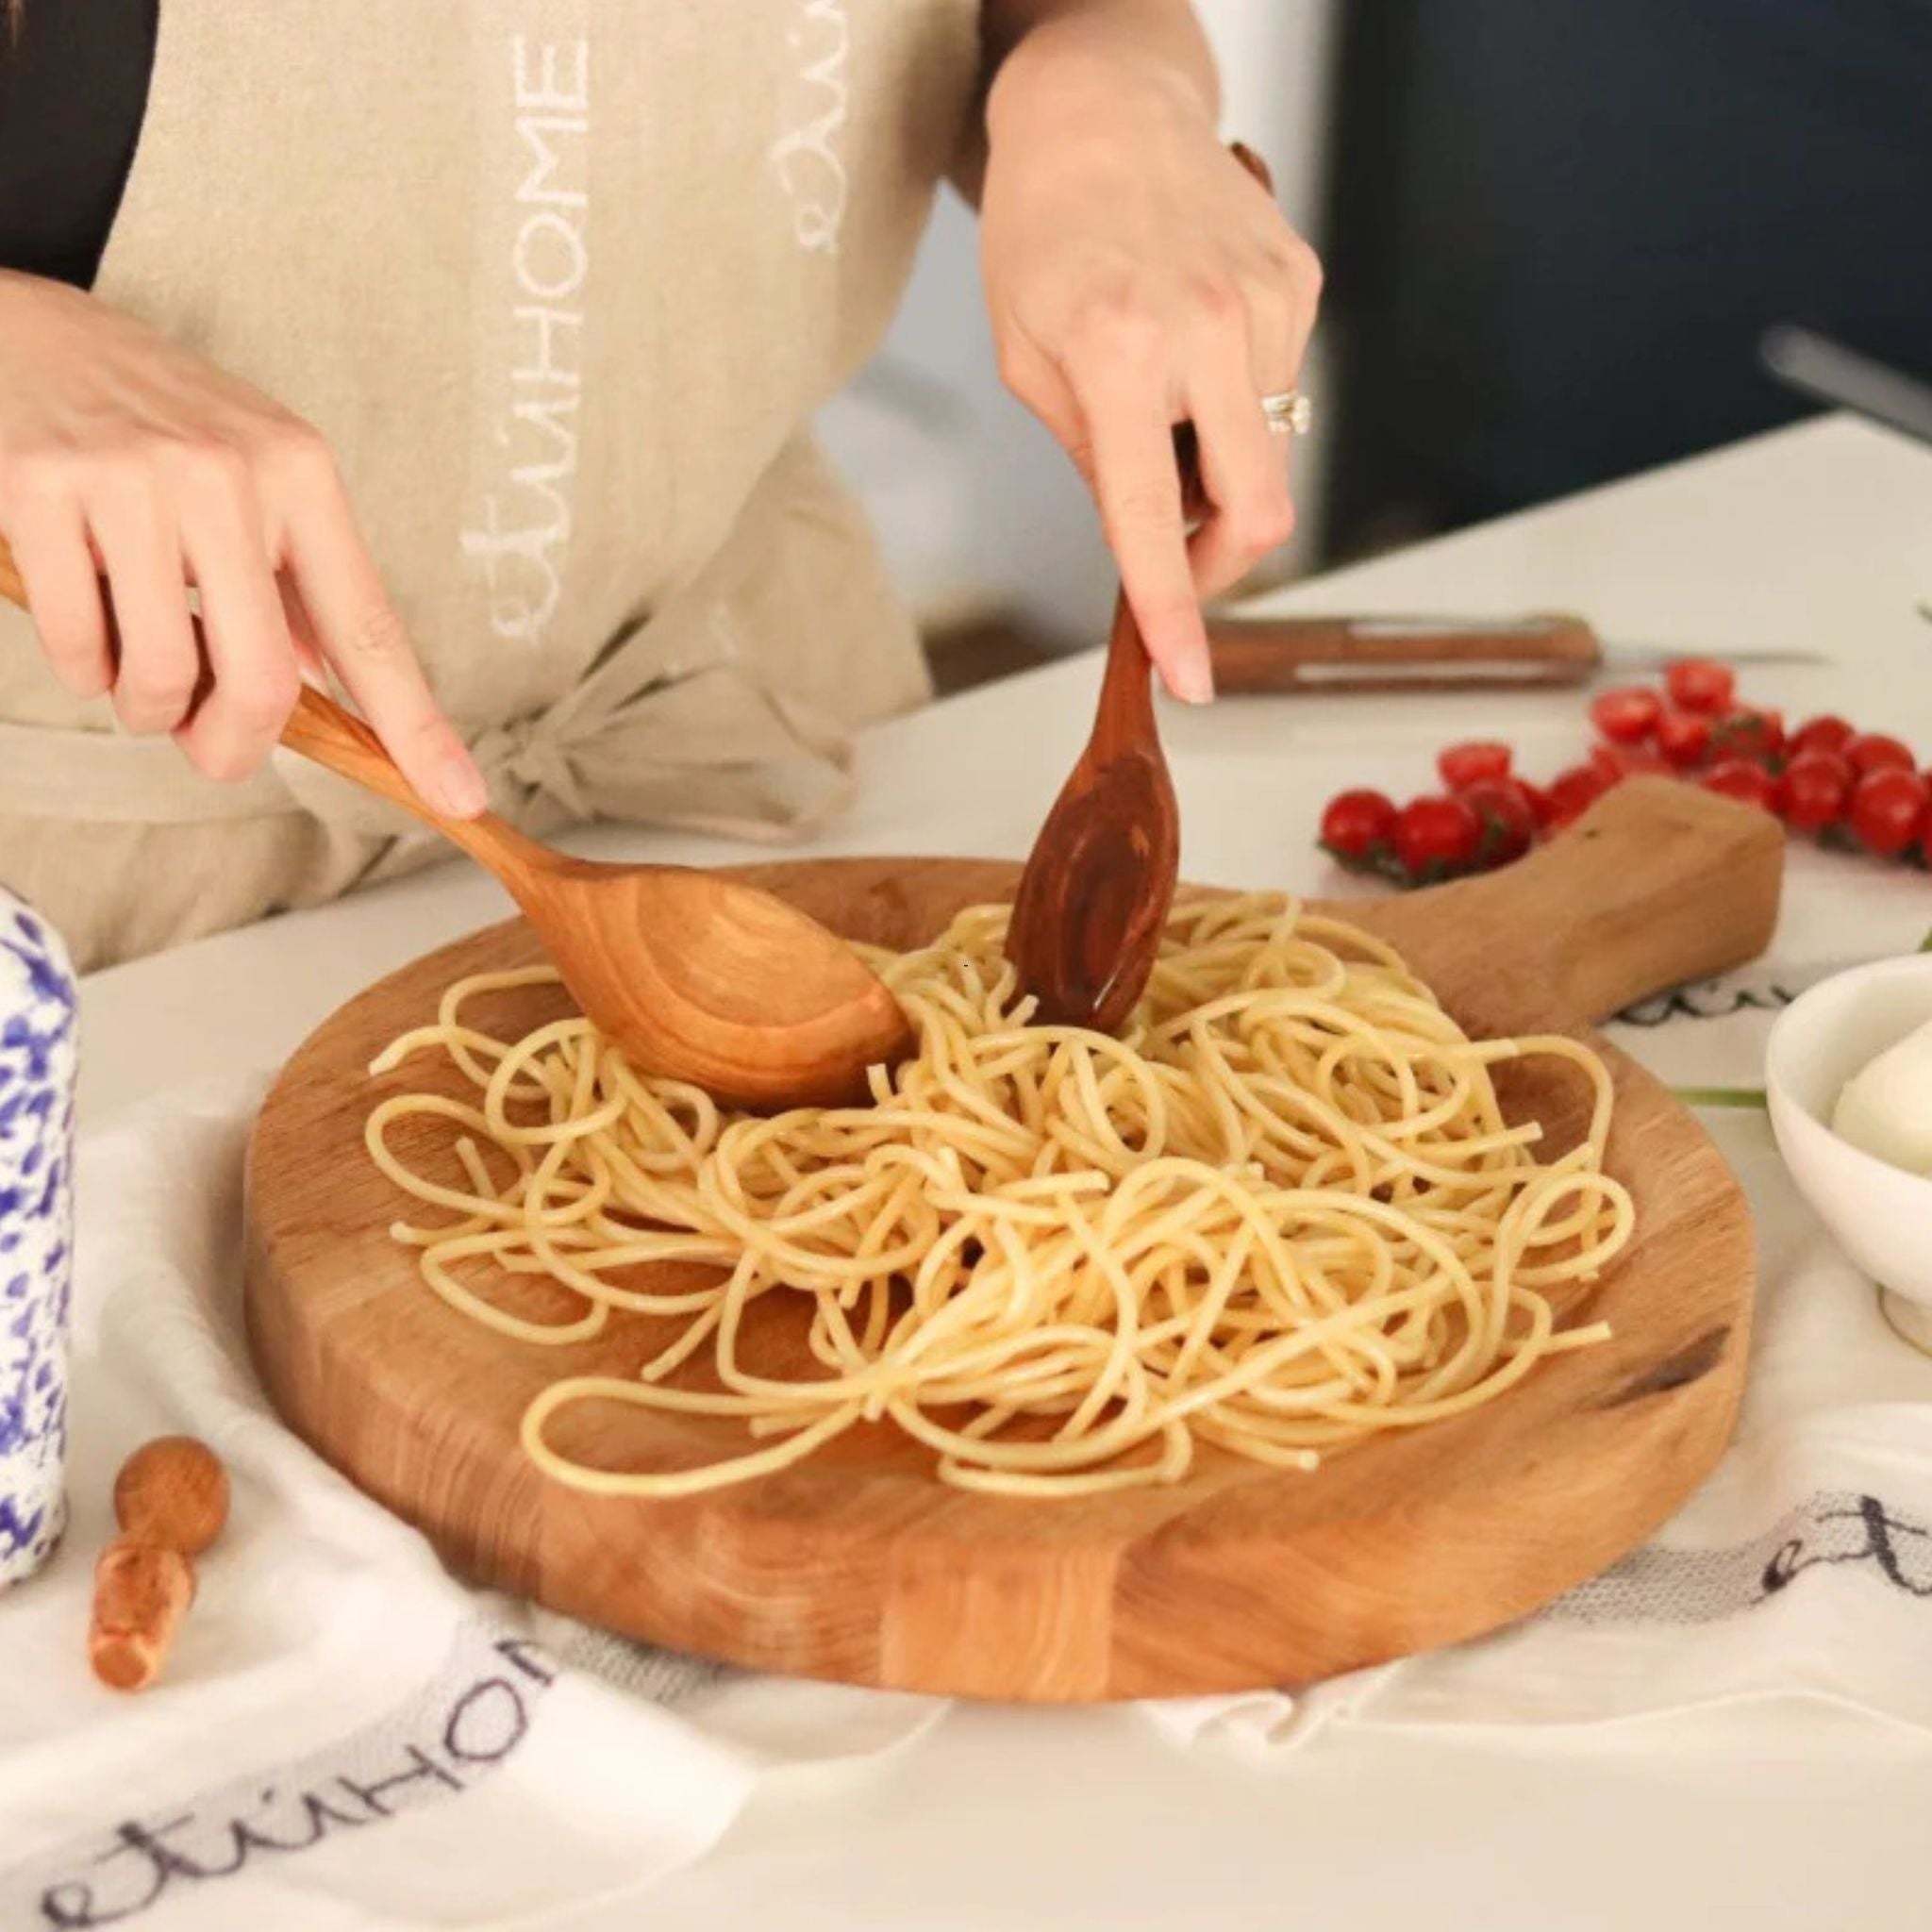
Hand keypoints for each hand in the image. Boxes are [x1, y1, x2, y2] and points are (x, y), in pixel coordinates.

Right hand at [0, 271, 485, 812]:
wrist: (36, 336)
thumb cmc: (164, 428)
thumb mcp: (261, 481)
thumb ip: (300, 587)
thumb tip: (343, 703)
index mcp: (302, 477)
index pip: (370, 629)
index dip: (416, 727)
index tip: (460, 800)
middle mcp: (229, 474)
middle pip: (264, 681)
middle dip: (234, 745)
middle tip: (208, 747)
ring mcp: (135, 479)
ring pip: (161, 676)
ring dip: (147, 708)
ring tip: (135, 666)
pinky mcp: (45, 488)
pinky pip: (79, 646)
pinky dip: (84, 668)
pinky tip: (87, 622)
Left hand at [979, 35, 1321, 700]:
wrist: (1101, 110)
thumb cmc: (1044, 235)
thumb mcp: (1029, 360)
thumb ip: (1092, 459)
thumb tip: (1144, 539)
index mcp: (1119, 356)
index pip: (1154, 519)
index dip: (1174, 612)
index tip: (1190, 681)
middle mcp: (1205, 330)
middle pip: (1259, 510)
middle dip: (1221, 561)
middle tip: (1176, 554)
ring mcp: (1265, 304)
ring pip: (1269, 451)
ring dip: (1220, 462)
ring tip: (1163, 394)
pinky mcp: (1299, 282)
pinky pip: (1281, 387)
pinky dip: (1238, 398)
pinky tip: (1194, 342)